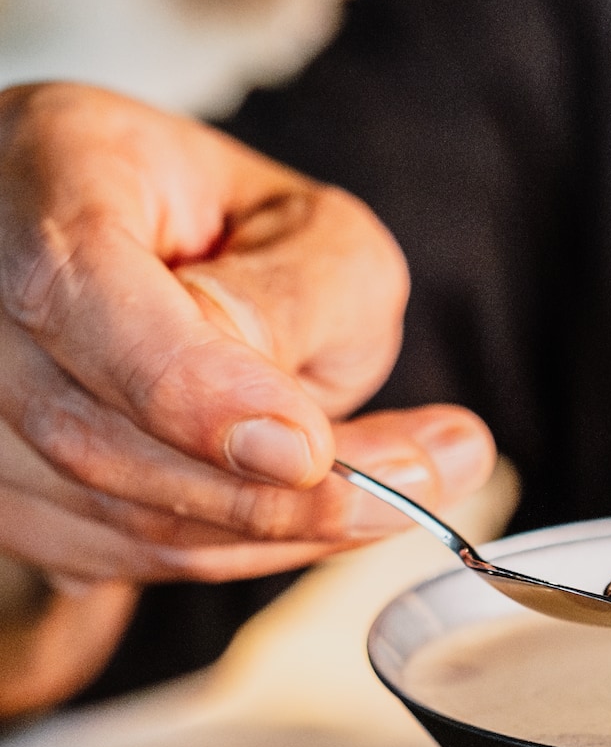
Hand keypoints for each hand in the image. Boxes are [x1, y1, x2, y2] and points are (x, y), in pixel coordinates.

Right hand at [0, 83, 494, 594]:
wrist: (105, 248)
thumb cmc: (200, 224)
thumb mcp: (293, 214)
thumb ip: (300, 295)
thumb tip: (285, 431)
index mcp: (38, 187)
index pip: (80, 299)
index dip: (193, 392)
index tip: (308, 446)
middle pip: (106, 442)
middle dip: (285, 493)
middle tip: (431, 478)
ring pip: (123, 521)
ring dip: (281, 531)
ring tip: (406, 492)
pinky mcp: (7, 500)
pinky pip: (127, 559)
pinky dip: (238, 549)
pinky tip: (316, 512)